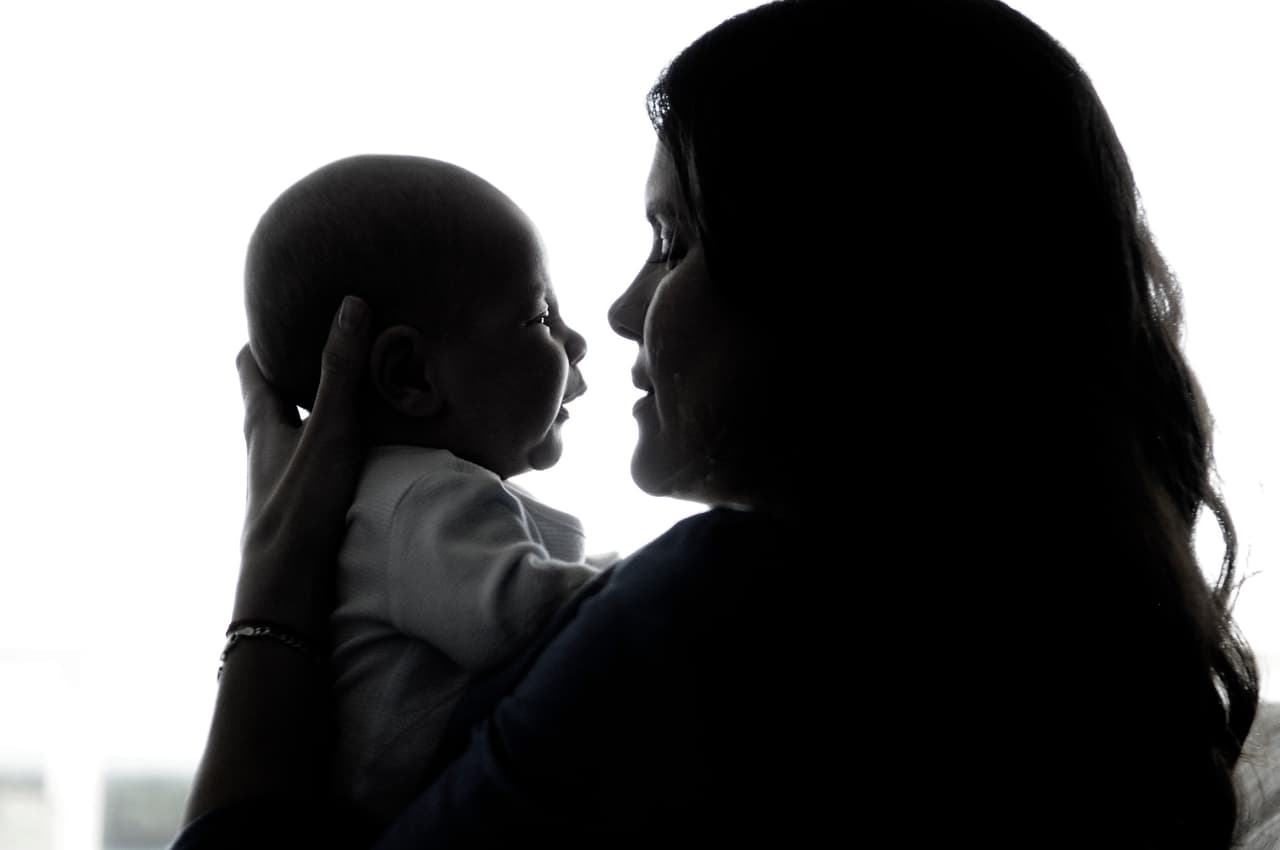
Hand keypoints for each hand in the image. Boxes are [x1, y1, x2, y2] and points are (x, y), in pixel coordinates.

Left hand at [232, 295, 372, 637]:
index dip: (264, 336)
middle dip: (296, 371)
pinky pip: (315, 464)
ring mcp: (280, 481)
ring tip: (357, 392)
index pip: (249, 365)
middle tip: (334, 344)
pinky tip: (364, 451)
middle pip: (273, 397)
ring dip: (319, 412)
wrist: (285, 593)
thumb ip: (341, 372)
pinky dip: (334, 448)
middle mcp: (264, 448)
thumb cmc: (301, 508)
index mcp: (261, 422)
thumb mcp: (329, 432)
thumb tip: (350, 304)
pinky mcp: (300, 508)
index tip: (289, 312)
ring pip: (296, 433)